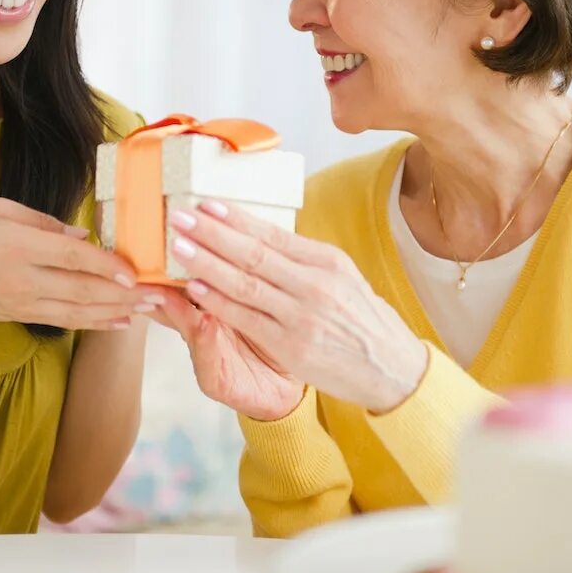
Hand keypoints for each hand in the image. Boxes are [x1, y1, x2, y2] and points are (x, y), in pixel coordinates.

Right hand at [0, 198, 163, 329]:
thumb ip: (44, 220)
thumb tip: (83, 235)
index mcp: (20, 245)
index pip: (72, 257)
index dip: (105, 265)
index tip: (134, 271)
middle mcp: (25, 278)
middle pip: (83, 288)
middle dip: (123, 293)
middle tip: (157, 294)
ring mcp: (24, 302)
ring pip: (79, 310)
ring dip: (116, 311)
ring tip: (148, 310)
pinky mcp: (23, 316)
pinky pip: (66, 321)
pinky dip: (95, 323)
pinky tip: (119, 322)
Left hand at [165, 201, 429, 413]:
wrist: (391, 368)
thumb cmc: (361, 320)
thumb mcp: (342, 277)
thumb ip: (303, 258)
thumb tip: (259, 234)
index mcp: (327, 261)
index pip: (272, 233)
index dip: (235, 218)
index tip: (206, 204)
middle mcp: (315, 284)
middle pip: (252, 254)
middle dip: (211, 233)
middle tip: (179, 217)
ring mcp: (302, 316)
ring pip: (244, 283)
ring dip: (206, 263)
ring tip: (179, 246)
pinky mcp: (291, 346)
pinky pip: (245, 318)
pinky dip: (218, 301)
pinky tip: (195, 287)